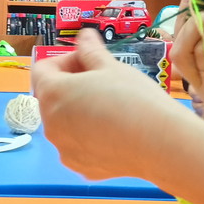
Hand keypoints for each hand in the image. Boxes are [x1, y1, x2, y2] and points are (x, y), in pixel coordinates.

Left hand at [33, 29, 203, 184]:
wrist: (160, 144)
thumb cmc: (133, 98)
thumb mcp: (111, 66)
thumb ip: (90, 50)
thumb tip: (84, 36)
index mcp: (53, 94)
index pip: (43, 69)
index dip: (66, 60)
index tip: (90, 62)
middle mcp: (50, 124)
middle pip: (52, 97)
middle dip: (71, 85)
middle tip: (102, 81)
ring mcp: (64, 150)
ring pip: (64, 122)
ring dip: (78, 110)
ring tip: (110, 106)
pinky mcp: (81, 167)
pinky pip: (78, 145)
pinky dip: (88, 136)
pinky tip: (114, 131)